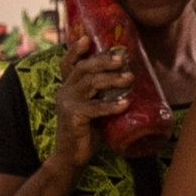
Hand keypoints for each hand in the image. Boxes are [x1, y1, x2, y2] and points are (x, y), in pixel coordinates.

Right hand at [50, 34, 135, 170]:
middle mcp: (65, 92)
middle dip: (103, 60)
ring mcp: (67, 103)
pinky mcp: (73, 117)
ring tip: (130, 78)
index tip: (87, 38)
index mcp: (68, 87)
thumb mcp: (94, 109)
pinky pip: (95, 107)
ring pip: (90, 83)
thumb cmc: (87, 132)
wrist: (72, 157)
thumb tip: (130, 81)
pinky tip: (125, 103)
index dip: (75, 50)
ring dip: (112, 79)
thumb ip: (103, 96)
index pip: (68, 63)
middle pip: (83, 68)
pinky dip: (111, 105)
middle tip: (123, 59)